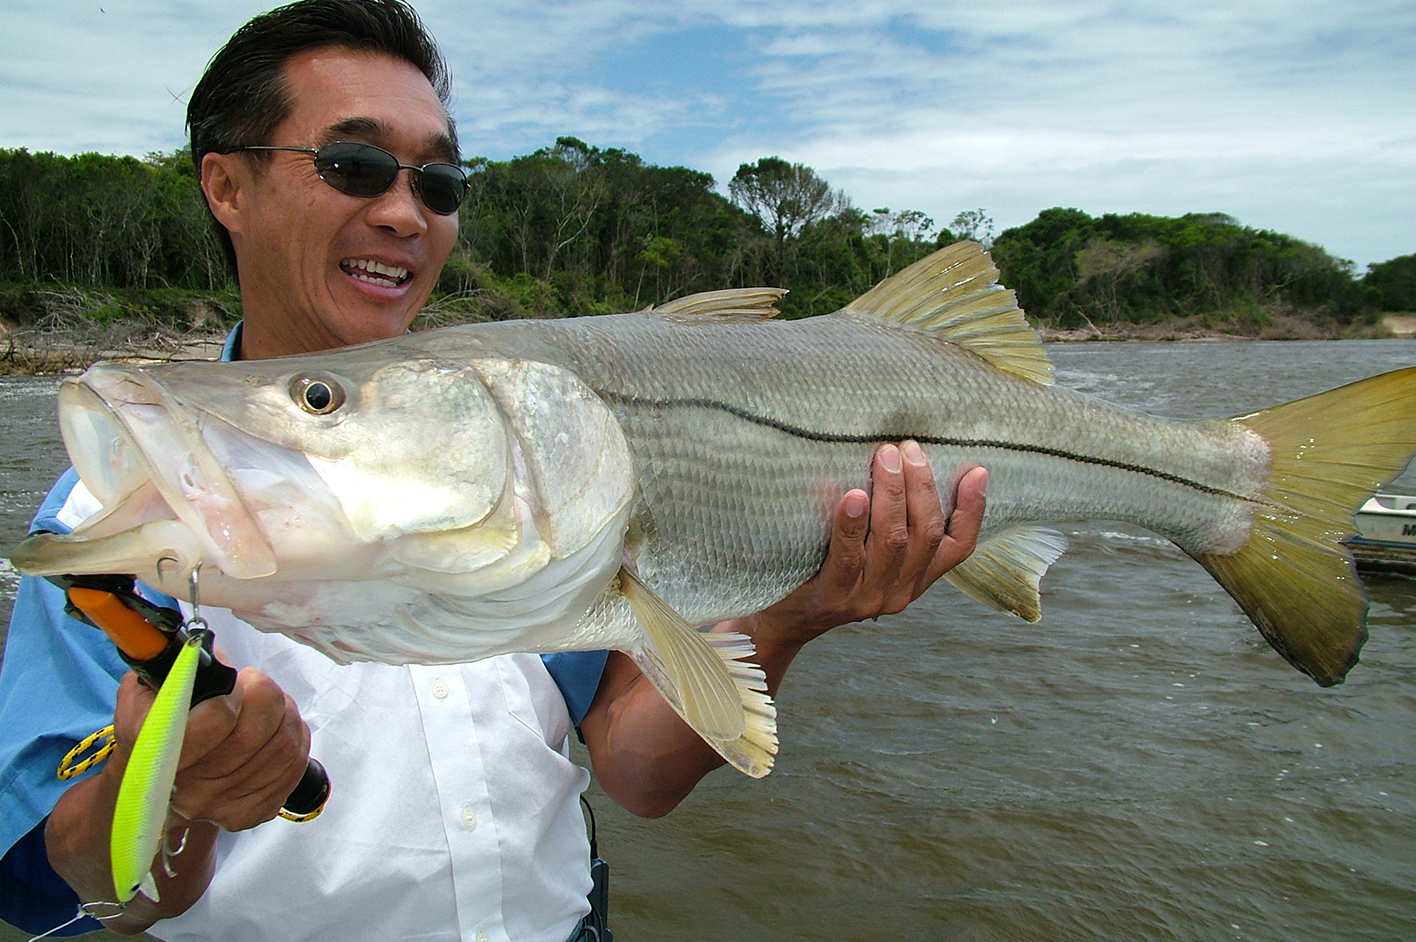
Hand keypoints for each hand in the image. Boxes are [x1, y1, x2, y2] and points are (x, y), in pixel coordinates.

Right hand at [112, 662, 309, 830]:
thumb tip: (217, 660)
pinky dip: (296, 738)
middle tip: (255, 683)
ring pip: (283, 746)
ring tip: (270, 703)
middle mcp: (192, 792)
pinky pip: (295, 766)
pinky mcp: (255, 812)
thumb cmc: (154, 732)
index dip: (234, 692)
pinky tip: (279, 728)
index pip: (217, 719)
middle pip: (255, 733)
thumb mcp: (144, 694)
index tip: (234, 682)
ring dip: (285, 714)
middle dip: (265, 694)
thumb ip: (174, 672)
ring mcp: (225, 807)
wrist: (159, 785)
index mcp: (160, 758)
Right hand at [581, 443, 984, 816]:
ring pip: (925, 542)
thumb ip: (668, 579)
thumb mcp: (708, 592)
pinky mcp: (917, 578)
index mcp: (819, 606)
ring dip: (921, 492)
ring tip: (904, 449)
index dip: (849, 533)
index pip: (844, 570)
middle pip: (894, 549)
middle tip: (882, 449)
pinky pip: (955, 547)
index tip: (840, 492)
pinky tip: (975, 472)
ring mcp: (898, 594)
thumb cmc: (742, 597)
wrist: (775, 634)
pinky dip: (969, 511)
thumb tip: (614, 549)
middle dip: (893, 496)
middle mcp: (866, 605)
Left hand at [746, 442, 986, 650]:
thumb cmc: (826, 570)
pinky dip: (852, 522)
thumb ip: (894, 524)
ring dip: (892, 494)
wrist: (785, 620)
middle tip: (907, 448)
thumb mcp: (869, 553)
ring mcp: (868, 597)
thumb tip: (909, 464)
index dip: (972, 510)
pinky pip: (848, 556)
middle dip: (921, 486)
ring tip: (885, 458)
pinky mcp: (834, 597)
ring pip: (893, 540)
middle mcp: (899, 592)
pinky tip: (853, 495)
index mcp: (915, 580)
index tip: (976, 472)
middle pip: (924, 534)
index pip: (958, 547)